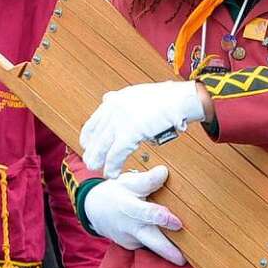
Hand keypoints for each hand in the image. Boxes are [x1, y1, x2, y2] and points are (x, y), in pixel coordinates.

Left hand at [80, 81, 204, 177]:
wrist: (180, 99)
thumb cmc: (166, 98)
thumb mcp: (137, 93)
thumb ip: (121, 100)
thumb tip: (108, 99)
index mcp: (115, 100)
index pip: (93, 122)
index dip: (88, 137)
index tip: (87, 146)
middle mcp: (114, 109)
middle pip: (95, 136)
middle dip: (92, 152)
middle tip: (91, 163)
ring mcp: (121, 121)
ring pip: (103, 146)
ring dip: (99, 161)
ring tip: (98, 171)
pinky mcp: (130, 132)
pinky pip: (116, 154)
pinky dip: (112, 166)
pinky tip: (112, 173)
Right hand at [84, 166, 185, 265]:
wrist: (94, 209)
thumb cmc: (116, 192)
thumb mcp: (128, 182)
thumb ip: (147, 180)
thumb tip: (165, 171)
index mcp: (129, 208)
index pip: (146, 214)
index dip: (162, 219)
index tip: (178, 224)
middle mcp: (131, 227)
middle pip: (152, 241)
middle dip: (169, 251)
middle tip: (184, 260)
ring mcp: (131, 240)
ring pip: (154, 246)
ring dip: (170, 251)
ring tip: (187, 256)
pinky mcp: (133, 246)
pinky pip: (150, 245)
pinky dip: (163, 245)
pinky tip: (175, 244)